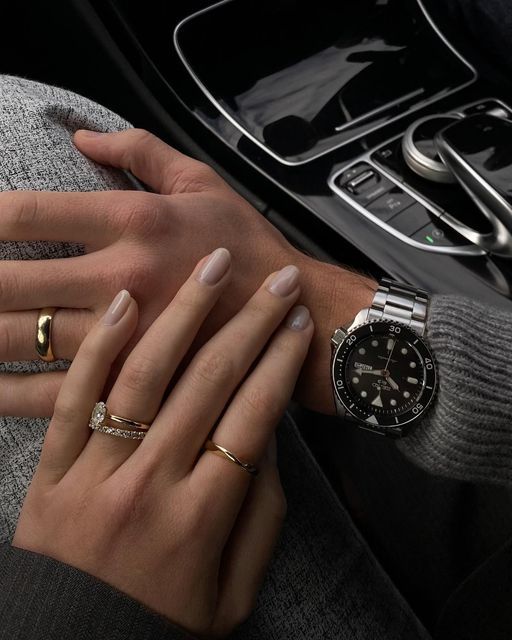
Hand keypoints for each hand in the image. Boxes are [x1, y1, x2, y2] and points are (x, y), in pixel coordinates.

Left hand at [0, 128, 374, 416]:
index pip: (30, 213)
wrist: (298, 320)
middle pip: (9, 282)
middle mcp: (121, 278)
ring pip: (22, 339)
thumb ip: (140, 151)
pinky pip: (56, 394)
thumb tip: (81, 137)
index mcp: (135, 222)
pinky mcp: (135, 384)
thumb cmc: (252, 250)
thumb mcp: (204, 184)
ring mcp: (124, 337)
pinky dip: (7, 392)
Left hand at [13, 251, 313, 636]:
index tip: (299, 323)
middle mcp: (151, 482)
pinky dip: (100, 345)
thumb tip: (265, 444)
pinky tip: (125, 300)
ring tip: (212, 266)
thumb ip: (258, 520)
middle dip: (251, 323)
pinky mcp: (54, 468)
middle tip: (277, 281)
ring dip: (184, 312)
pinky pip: (76, 396)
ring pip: (146, 374)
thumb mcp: (231, 596)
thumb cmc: (155, 624)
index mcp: (201, 517)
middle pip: (210, 382)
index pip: (253, 416)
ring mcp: (96, 471)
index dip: (282, 362)